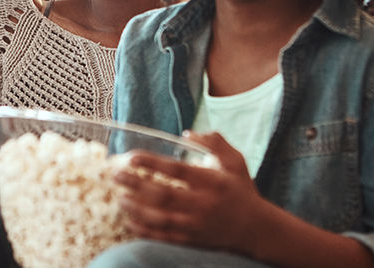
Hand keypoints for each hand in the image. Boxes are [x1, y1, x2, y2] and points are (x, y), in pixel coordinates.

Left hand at [114, 131, 266, 254]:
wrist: (257, 229)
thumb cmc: (241, 190)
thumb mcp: (235, 161)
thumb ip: (215, 143)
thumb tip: (188, 132)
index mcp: (212, 182)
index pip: (177, 171)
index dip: (152, 164)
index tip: (132, 157)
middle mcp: (203, 204)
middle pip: (163, 195)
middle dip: (136, 185)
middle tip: (116, 175)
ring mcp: (196, 225)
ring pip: (160, 218)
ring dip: (136, 208)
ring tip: (119, 197)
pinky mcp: (192, 240)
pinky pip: (164, 237)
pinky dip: (145, 231)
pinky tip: (129, 221)